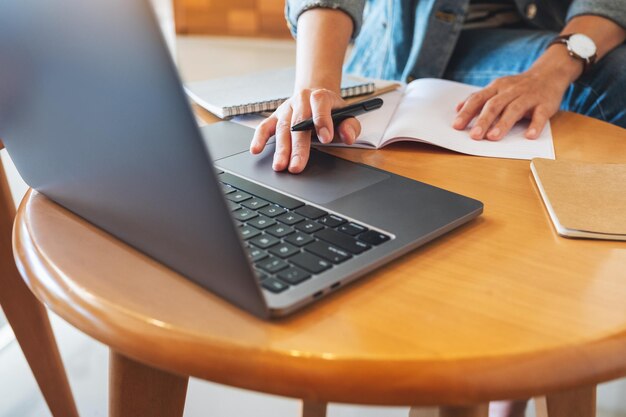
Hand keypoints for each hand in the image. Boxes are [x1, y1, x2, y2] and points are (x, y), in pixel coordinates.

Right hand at [250, 88, 361, 173]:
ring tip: (280, 166)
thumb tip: (348, 137)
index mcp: (320, 96)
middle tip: (297, 166)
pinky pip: (265, 126)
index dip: (322, 120)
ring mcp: (286, 109)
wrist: (315, 96)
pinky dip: (259, 138)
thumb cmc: (331, 111)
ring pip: (282, 128)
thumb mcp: (347, 115)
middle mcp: (301, 100)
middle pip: (298, 123)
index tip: (326, 139)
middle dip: (298, 146)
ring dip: (280, 149)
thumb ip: (350, 126)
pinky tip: (256, 150)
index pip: (320, 104)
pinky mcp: (276, 116)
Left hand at [452, 56, 576, 140]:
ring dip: (503, 123)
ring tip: (493, 137)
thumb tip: (457, 108)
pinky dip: (535, 125)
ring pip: (514, 109)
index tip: (456, 126)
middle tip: (474, 136)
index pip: (478, 99)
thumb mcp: (497, 88)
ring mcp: (528, 96)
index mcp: (497, 87)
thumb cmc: (518, 86)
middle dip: (483, 120)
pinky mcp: (545, 104)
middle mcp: (511, 90)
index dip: (467, 112)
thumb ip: (479, 98)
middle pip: (494, 105)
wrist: (550, 73)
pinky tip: (529, 136)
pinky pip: (540, 115)